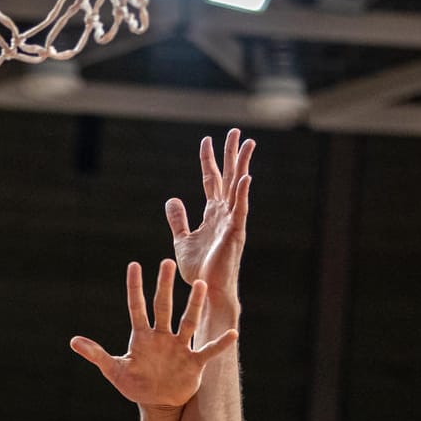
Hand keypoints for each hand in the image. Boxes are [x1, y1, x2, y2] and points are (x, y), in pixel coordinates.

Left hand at [71, 259, 238, 409]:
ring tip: (200, 284)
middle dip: (165, 286)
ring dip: (194, 304)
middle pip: (164, 307)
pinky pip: (208, 350)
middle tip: (167, 262)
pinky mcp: (194, 363)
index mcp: (142, 337)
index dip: (135, 288)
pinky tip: (232, 333)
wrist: (159, 403)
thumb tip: (73, 341)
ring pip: (188, 322)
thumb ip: (97, 355)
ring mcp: (179, 348)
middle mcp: (162, 337)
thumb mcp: (115, 371)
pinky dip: (220, 344)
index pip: (137, 307)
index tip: (133, 266)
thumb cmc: (136, 385)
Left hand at [166, 129, 253, 292]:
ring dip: (242, 165)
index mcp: (212, 213)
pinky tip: (246, 177)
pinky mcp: (235, 233)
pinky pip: (240, 210)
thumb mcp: (182, 239)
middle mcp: (225, 213)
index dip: (208, 160)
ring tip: (248, 144)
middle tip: (235, 131)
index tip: (206, 140)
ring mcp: (232, 221)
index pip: (211, 179)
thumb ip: (178, 219)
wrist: (206, 289)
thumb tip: (173, 199)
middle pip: (228, 176)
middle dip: (230, 154)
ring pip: (238, 187)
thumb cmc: (198, 269)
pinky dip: (243, 193)